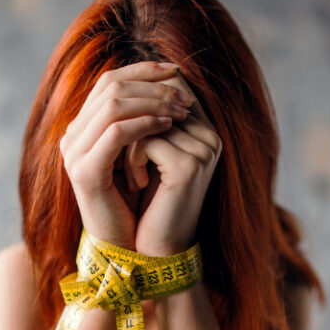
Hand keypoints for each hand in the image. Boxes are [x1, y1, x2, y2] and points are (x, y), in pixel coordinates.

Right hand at [58, 61, 192, 249]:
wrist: (124, 246)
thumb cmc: (138, 204)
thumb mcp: (140, 156)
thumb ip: (142, 123)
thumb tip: (169, 82)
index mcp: (83, 129)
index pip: (109, 81)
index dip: (143, 70)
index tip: (176, 70)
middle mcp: (73, 137)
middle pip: (111, 86)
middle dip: (152, 85)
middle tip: (184, 93)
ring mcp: (75, 153)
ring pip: (114, 105)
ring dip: (153, 102)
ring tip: (181, 109)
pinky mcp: (86, 172)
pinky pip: (117, 134)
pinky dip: (145, 125)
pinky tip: (168, 126)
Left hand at [126, 74, 221, 256]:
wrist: (156, 250)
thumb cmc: (148, 205)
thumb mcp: (148, 158)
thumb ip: (147, 121)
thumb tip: (122, 80)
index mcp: (204, 130)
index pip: (169, 83)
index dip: (137, 96)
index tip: (118, 130)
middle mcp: (210, 136)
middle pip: (157, 97)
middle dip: (130, 124)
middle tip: (119, 157)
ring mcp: (203, 149)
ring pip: (147, 118)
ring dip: (127, 146)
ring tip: (130, 177)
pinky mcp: (189, 165)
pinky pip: (146, 140)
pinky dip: (131, 160)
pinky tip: (137, 184)